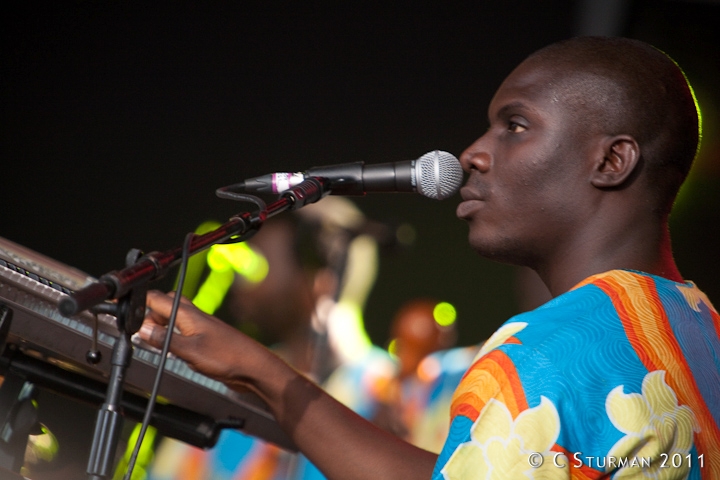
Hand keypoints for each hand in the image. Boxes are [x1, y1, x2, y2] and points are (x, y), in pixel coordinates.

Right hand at [138, 290, 279, 394]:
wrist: (253, 368)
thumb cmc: (228, 357)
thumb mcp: (189, 351)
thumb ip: (164, 339)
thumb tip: (142, 329)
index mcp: (189, 314)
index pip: (157, 299)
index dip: (139, 301)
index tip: (123, 306)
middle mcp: (194, 317)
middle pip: (165, 305)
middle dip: (148, 313)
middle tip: (135, 329)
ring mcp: (200, 328)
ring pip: (174, 318)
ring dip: (159, 326)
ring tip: (147, 339)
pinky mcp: (205, 340)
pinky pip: (182, 331)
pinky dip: (170, 336)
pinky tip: (168, 348)